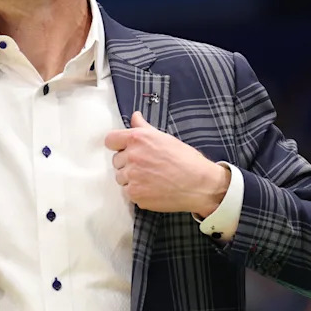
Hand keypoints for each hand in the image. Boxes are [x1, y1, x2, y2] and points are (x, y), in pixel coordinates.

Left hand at [104, 111, 229, 215]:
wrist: (199, 184)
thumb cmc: (186, 160)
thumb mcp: (164, 138)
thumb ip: (144, 127)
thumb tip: (135, 116)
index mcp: (138, 139)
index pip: (110, 140)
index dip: (117, 145)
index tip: (124, 149)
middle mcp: (132, 156)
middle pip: (116, 161)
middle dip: (127, 163)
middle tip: (147, 166)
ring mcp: (132, 177)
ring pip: (121, 178)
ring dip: (131, 179)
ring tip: (151, 178)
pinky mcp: (135, 194)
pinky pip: (128, 192)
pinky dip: (137, 192)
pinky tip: (153, 188)